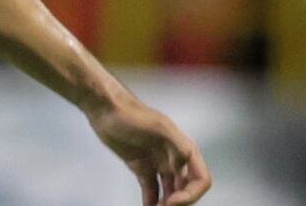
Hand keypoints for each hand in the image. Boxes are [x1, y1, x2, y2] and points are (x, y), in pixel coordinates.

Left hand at [88, 94, 211, 204]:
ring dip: (166, 204)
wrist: (104, 109)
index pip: (201, 178)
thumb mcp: (158, 127)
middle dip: (179, 203)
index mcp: (184, 147)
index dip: (191, 194)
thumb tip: (185, 165)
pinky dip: (152, 202)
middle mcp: (175, 158)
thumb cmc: (131, 114)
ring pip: (170, 192)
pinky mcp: (142, 167)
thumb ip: (176, 145)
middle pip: (186, 189)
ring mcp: (158, 163)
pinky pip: (152, 190)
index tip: (172, 201)